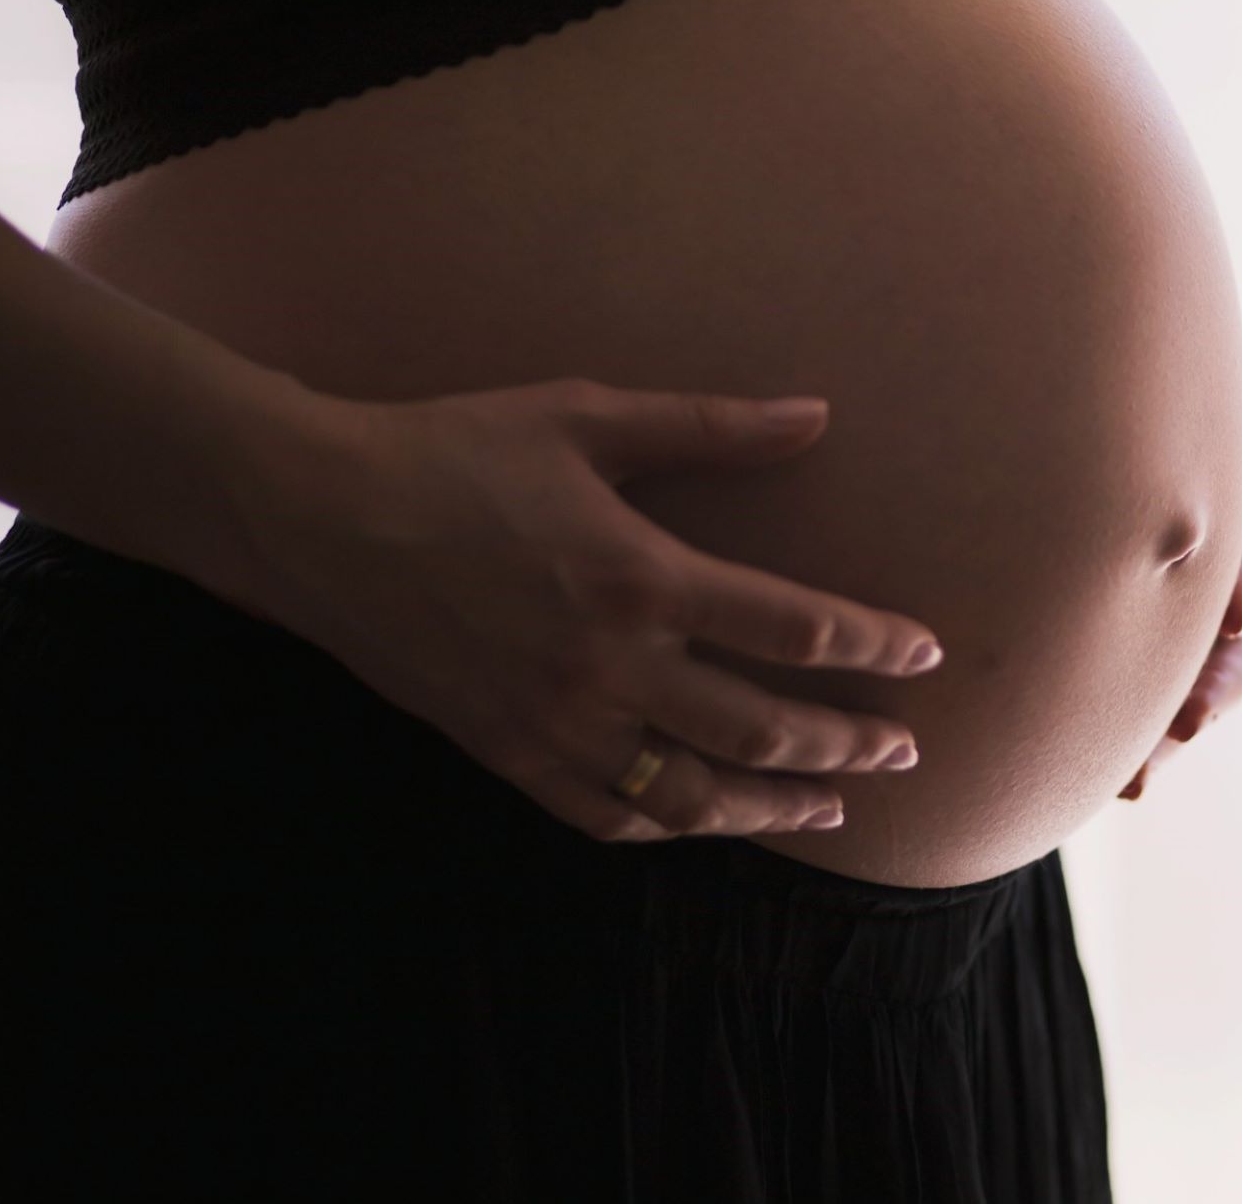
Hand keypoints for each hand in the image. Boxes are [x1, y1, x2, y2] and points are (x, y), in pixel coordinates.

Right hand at [223, 377, 940, 842]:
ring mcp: (555, 722)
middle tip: (907, 750)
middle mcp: (608, 666)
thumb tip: (817, 414)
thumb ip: (710, 426)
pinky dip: (669, 827)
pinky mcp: (506, 753)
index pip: (795, 629)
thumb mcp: (587, 415)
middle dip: (848, 744)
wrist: (315, 516)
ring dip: (775, 805)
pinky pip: (605, 815)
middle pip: (763, 729)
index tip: (925, 654)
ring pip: (693, 794)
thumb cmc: (455, 450)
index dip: (874, 647)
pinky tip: (707, 821)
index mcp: (640, 577)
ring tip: (833, 806)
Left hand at [1118, 397, 1241, 800]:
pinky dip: (1145, 762)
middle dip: (1219, 684)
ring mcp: (1196, 649)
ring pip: (1206, 701)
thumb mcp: (1143, 446)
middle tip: (1190, 716)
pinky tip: (1127, 786)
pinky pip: (1158, 738)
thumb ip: (1180, 437)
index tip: (1236, 612)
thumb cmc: (1114, 459)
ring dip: (1179, 735)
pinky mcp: (1162, 693)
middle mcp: (1223, 591)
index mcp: (1226, 524)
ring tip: (1143, 773)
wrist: (1064, 519)